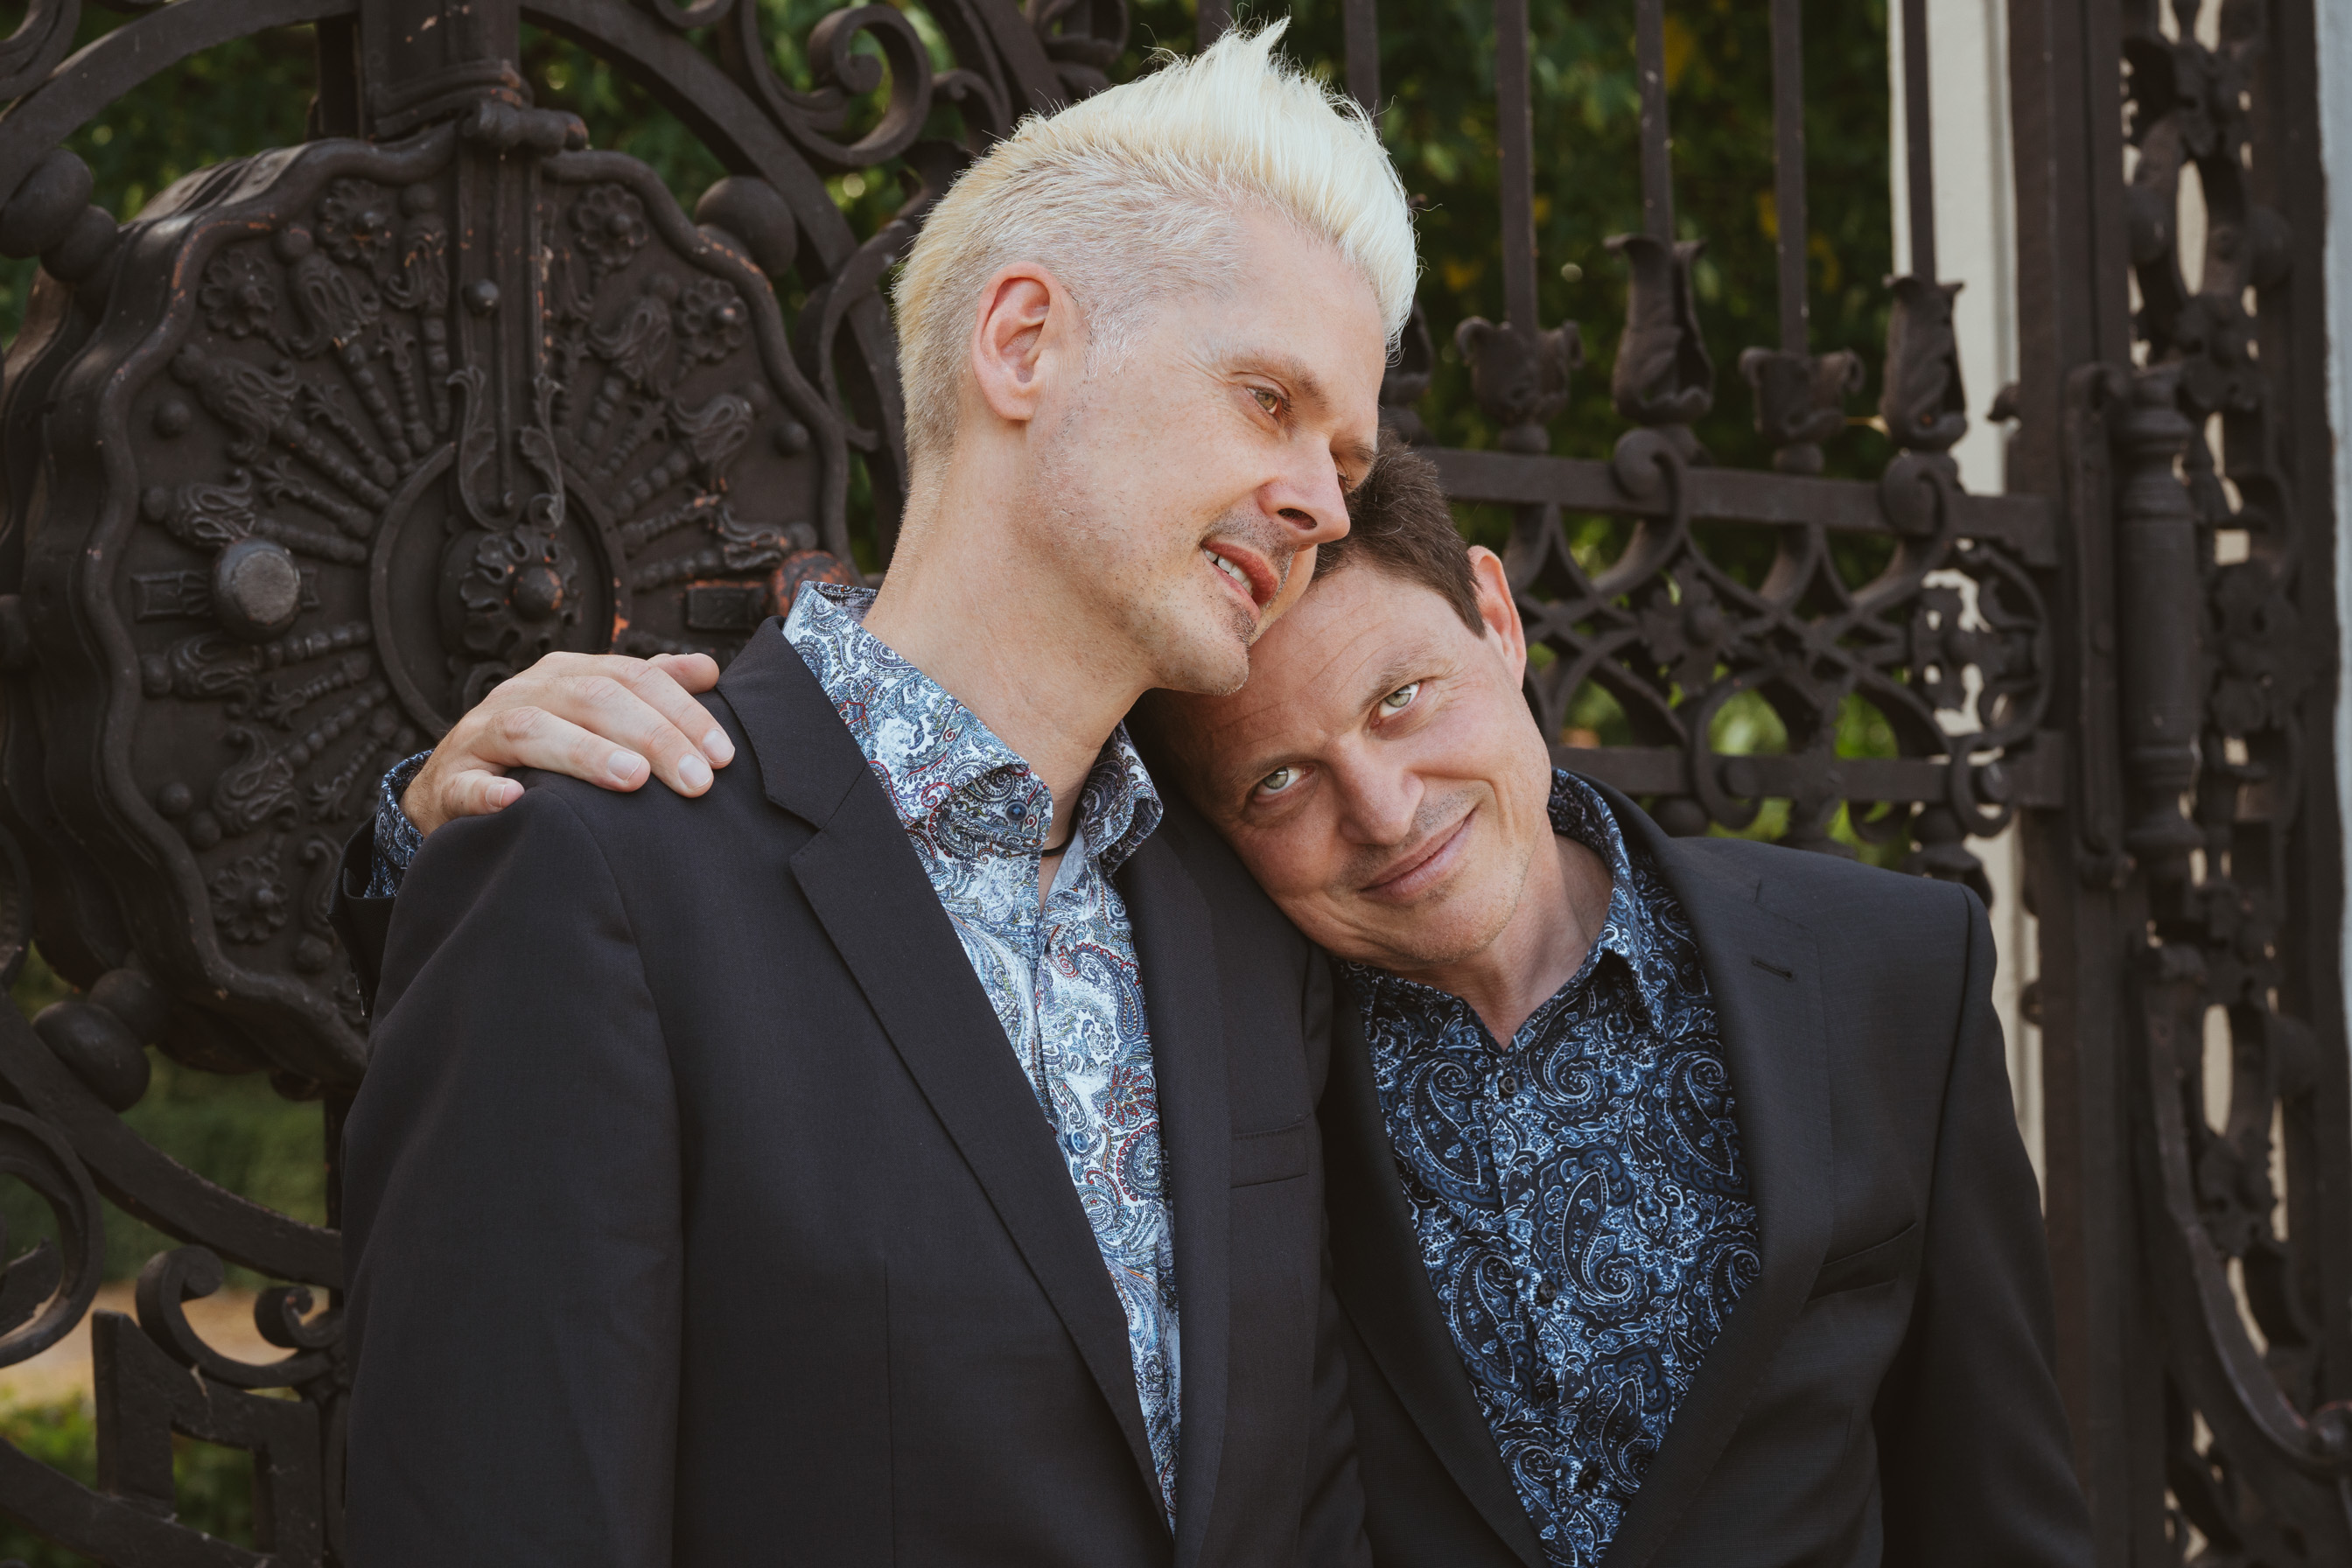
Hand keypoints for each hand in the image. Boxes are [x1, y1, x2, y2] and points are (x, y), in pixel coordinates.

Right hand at [401, 652, 732, 835]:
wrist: (455, 787)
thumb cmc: (539, 753)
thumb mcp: (592, 713)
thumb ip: (647, 690)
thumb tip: (707, 669)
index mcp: (566, 675)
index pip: (633, 677)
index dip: (682, 711)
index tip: (723, 755)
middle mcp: (525, 694)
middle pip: (593, 699)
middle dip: (652, 737)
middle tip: (696, 780)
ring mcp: (483, 735)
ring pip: (531, 730)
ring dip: (585, 753)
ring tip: (632, 780)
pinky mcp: (451, 781)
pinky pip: (467, 784)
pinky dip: (489, 794)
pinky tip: (516, 802)